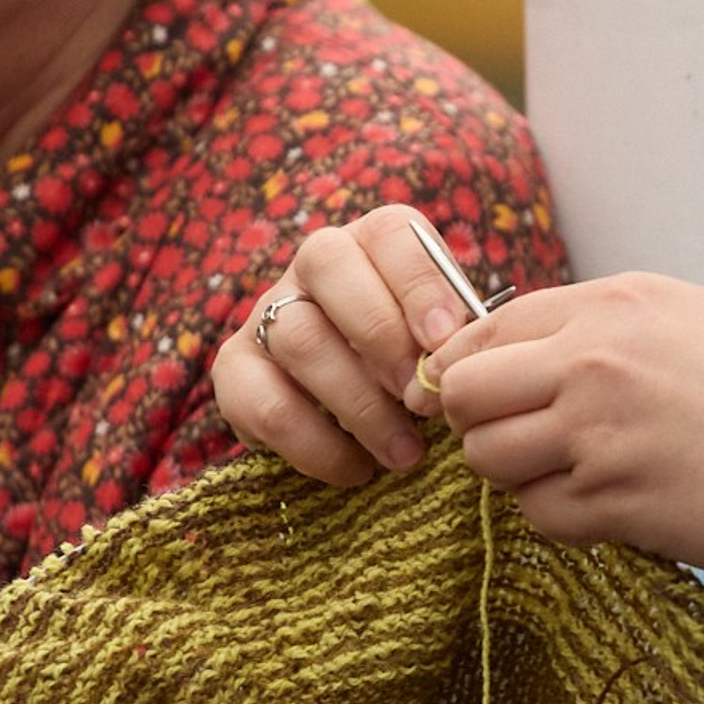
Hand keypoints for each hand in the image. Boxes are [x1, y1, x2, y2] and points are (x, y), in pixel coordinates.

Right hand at [213, 204, 494, 485]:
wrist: (348, 412)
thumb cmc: (416, 364)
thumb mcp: (443, 343)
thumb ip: (456, 339)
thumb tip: (468, 359)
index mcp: (374, 242)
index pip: (390, 233)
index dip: (418, 283)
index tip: (445, 340)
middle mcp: (314, 264)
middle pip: (328, 265)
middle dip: (383, 338)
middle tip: (424, 400)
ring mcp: (266, 313)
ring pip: (298, 337)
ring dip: (359, 404)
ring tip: (406, 453)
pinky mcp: (234, 370)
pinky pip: (265, 405)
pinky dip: (317, 446)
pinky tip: (358, 469)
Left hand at [429, 273, 703, 614]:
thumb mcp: (696, 319)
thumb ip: (608, 324)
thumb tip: (525, 351)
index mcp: (618, 302)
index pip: (489, 327)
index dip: (475, 367)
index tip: (491, 396)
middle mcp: (597, 358)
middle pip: (464, 391)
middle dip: (480, 421)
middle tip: (523, 440)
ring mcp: (599, 431)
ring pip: (487, 458)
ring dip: (519, 474)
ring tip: (577, 474)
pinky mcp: (611, 499)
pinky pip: (538, 514)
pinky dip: (564, 518)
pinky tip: (616, 506)